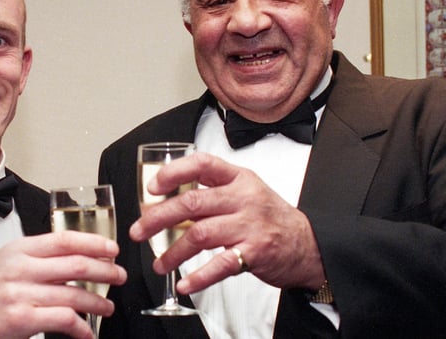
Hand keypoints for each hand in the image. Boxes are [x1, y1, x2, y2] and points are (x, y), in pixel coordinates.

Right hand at [0, 231, 126, 338]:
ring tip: (107, 307)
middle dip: (104, 270)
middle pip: (75, 264)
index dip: (94, 243)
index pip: (65, 239)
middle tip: (119, 276)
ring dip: (97, 302)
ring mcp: (20, 294)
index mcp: (19, 249)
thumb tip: (76, 257)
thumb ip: (37, 258)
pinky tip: (86, 332)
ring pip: (73, 293)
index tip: (112, 249)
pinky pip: (62, 320)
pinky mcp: (20, 319)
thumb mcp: (6, 263)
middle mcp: (20, 268)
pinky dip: (80, 327)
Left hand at [129, 152, 324, 294]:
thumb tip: (169, 201)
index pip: (201, 164)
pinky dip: (199, 276)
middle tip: (138, 231)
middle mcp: (243, 198)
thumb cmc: (269, 217)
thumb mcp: (245, 192)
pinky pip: (220, 265)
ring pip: (199, 234)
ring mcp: (250, 225)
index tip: (153, 188)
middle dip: (158, 218)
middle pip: (192, 203)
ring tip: (159, 263)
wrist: (308, 245)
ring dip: (173, 252)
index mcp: (238, 178)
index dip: (173, 173)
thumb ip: (212, 193)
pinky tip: (185, 283)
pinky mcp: (254, 253)